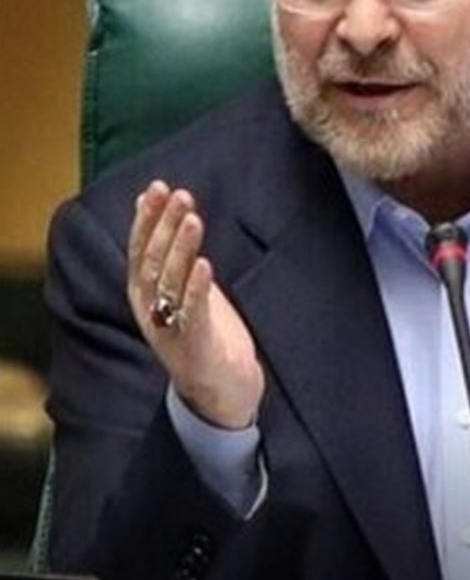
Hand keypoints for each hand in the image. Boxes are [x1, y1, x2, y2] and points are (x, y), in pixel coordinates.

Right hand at [127, 181, 264, 428]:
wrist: (220, 392)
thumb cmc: (202, 333)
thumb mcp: (180, 286)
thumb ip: (165, 247)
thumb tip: (147, 202)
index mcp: (144, 295)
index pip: (139, 250)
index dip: (147, 219)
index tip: (157, 188)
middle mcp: (151, 310)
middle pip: (153, 262)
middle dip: (165, 226)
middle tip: (179, 195)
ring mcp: (170, 330)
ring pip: (171, 284)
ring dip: (181, 249)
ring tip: (192, 219)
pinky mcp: (195, 347)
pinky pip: (193, 314)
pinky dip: (198, 288)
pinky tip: (205, 264)